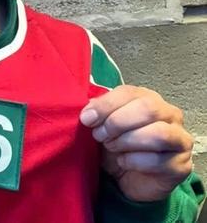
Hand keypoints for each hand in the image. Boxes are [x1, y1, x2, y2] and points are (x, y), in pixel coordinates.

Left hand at [80, 85, 193, 201]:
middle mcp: (169, 114)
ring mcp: (180, 139)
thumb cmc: (118, 143)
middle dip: (118, 122)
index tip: (87, 119)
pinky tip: (123, 161)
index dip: (106, 105)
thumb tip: (88, 113)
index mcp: (148, 97)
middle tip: (100, 135)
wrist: (130, 177)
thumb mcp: (104, 124)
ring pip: (158, 134)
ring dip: (127, 141)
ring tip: (112, 147)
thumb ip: (98, 112)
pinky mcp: (182, 165)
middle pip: (148, 108)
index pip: (129, 92)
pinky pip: (159, 161)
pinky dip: (134, 161)